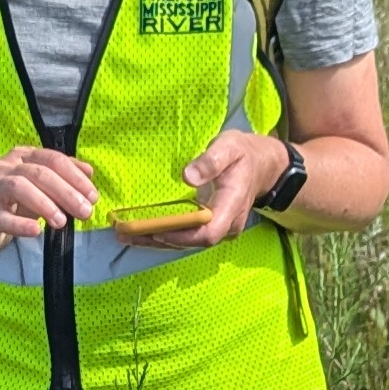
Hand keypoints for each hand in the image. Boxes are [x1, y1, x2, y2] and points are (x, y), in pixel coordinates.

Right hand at [0, 146, 99, 252]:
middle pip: (40, 173)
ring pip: (20, 188)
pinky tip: (36, 230)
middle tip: (86, 212)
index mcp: (23, 155)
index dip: (76, 177)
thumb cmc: (11, 201)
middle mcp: (7, 167)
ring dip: (45, 204)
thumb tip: (89, 172)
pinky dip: (21, 223)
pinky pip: (3, 217)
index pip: (53, 159)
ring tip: (62, 222)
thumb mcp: (38, 185)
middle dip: (67, 192)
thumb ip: (62, 176)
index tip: (93, 196)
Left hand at [112, 127, 280, 249]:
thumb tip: (188, 177)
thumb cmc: (244, 153)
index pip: (209, 232)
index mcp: (232, 205)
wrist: (263, 165)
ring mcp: (220, 228)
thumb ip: (211, 161)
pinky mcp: (211, 226)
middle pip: (193, 242)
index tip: (157, 230)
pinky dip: (165, 235)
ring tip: (126, 236)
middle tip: (126, 234)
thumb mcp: (230, 147)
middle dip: (160, 239)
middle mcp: (227, 224)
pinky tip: (142, 232)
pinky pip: (188, 236)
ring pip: (188, 242)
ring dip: (157, 241)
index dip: (182, 236)